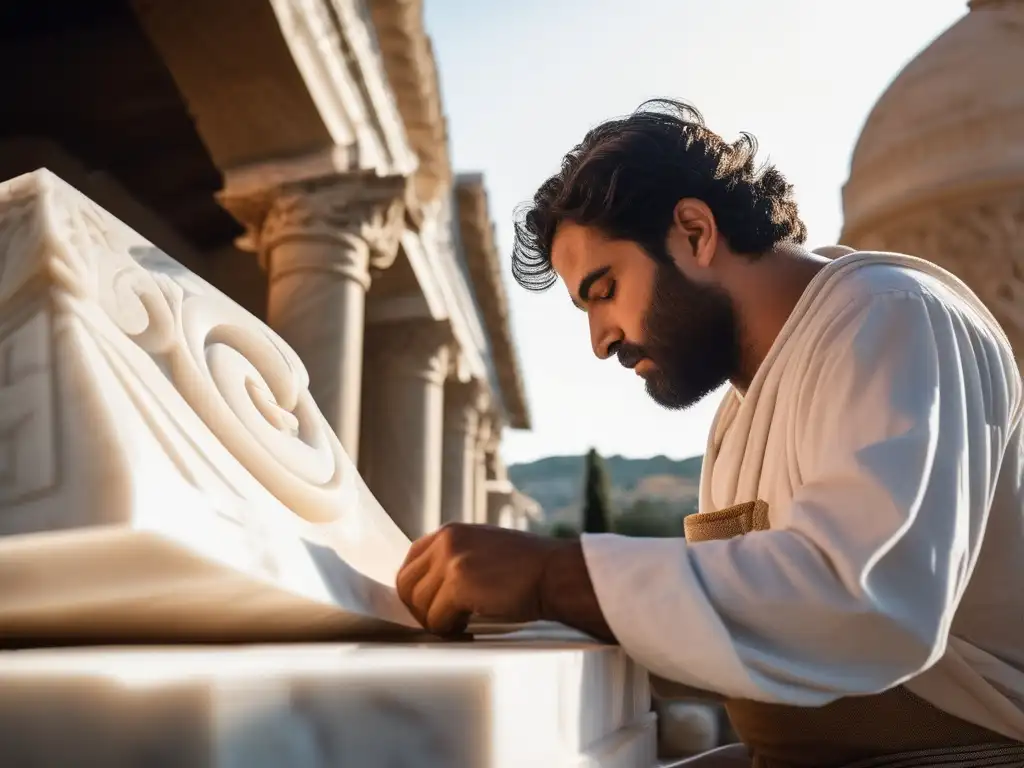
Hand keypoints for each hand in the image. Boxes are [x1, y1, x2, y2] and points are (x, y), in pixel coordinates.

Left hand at [395, 523, 566, 636]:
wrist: (554, 573)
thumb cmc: (527, 569)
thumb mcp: (484, 549)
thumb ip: (456, 559)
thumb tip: (430, 589)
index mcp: (451, 531)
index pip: (411, 559)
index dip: (415, 587)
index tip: (427, 604)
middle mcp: (446, 541)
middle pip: (406, 583)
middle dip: (419, 608)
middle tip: (441, 620)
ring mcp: (450, 561)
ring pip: (419, 604)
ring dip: (437, 620)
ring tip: (460, 623)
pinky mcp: (457, 584)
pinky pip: (436, 619)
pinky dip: (449, 630)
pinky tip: (468, 627)